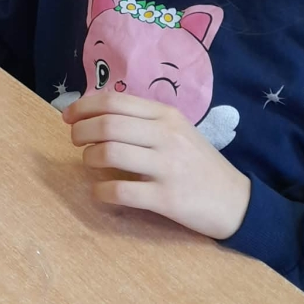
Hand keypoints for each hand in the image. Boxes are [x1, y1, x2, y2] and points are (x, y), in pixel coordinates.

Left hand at [63, 92, 250, 239]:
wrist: (236, 202)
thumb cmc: (198, 164)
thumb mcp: (177, 131)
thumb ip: (143, 121)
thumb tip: (96, 115)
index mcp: (166, 115)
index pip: (113, 101)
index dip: (83, 107)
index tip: (68, 117)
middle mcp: (166, 135)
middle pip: (107, 125)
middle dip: (80, 132)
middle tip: (75, 141)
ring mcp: (167, 166)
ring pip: (109, 153)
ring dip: (89, 158)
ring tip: (90, 163)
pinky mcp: (166, 198)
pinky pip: (120, 191)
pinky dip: (100, 192)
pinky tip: (100, 192)